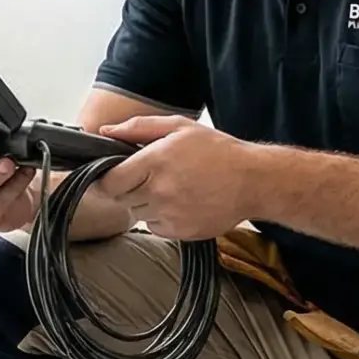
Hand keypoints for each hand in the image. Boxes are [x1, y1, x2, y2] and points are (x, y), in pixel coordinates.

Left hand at [94, 115, 260, 240]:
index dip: (109, 179)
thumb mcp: (179, 127)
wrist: (253, 180)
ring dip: (145, 204)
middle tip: (149, 179)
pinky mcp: (179, 231)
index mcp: (154, 161)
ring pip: (136, 213)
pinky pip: (154, 227)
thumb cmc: (217, 151)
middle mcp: (158, 190)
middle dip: (127, 189)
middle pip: (120, 199)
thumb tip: (105, 132)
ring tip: (169, 189)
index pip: (109, 181)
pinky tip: (180, 203)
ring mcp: (169, 213)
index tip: (117, 175)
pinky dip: (160, 218)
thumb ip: (138, 128)